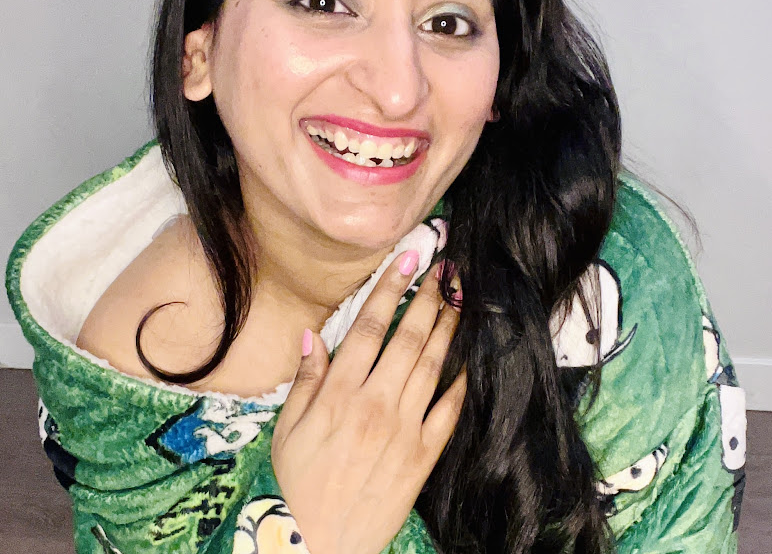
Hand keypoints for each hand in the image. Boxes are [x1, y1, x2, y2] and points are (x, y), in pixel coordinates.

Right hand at [271, 251, 465, 553]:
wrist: (316, 544)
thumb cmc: (297, 482)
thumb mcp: (288, 428)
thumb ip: (305, 379)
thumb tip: (314, 335)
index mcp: (339, 393)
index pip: (369, 327)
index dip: (390, 289)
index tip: (408, 260)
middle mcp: (375, 403)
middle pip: (407, 338)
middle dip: (429, 298)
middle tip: (446, 270)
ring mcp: (403, 430)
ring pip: (431, 366)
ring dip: (448, 329)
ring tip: (460, 300)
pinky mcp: (422, 456)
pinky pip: (447, 413)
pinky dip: (460, 385)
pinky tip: (469, 361)